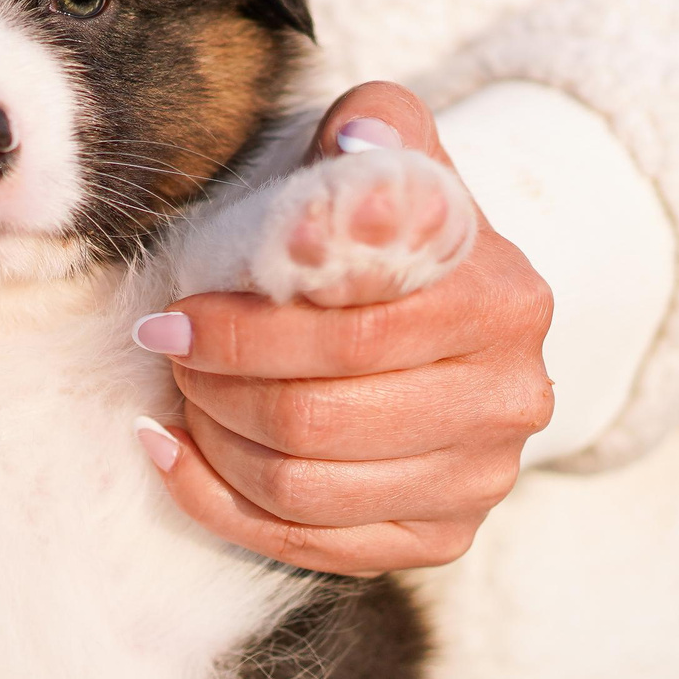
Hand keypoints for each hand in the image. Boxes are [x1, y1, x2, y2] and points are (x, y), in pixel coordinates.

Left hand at [139, 82, 555, 574]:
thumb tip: (356, 138)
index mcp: (503, 301)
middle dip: (220, 389)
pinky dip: (224, 507)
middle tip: (168, 352)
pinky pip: (313, 548)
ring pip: (309, 492)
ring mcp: (482, 481)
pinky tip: (176, 457)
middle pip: (323, 422)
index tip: (173, 314)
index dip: (245, 333)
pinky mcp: (444, 538)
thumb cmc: (399, 226)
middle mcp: (510, 401)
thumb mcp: (395, 155)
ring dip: (217, 446)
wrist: (459, 306)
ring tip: (178, 398)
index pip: (353, 336)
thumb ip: (376, 129)